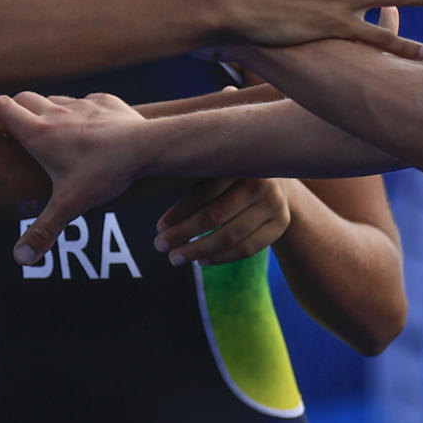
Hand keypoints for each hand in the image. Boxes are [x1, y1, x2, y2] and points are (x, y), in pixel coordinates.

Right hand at [0, 92, 152, 266]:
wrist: (146, 146)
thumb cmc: (104, 173)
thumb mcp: (70, 206)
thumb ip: (43, 231)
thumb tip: (20, 259)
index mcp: (38, 133)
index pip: (1, 106)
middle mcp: (55, 112)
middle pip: (23, 98)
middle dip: (13, 108)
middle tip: (10, 127)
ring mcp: (80, 104)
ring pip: (53, 99)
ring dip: (45, 109)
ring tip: (49, 131)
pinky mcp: (103, 101)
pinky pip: (84, 102)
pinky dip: (79, 112)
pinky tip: (88, 130)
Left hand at [154, 177, 294, 265]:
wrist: (276, 175)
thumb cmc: (229, 169)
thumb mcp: (213, 164)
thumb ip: (189, 172)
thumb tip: (141, 186)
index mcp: (239, 161)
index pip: (204, 193)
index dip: (179, 213)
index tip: (157, 228)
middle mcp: (262, 182)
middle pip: (216, 216)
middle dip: (184, 234)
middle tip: (159, 246)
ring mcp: (276, 205)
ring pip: (232, 236)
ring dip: (199, 250)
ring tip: (175, 257)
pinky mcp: (280, 224)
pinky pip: (248, 248)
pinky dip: (221, 258)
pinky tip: (200, 260)